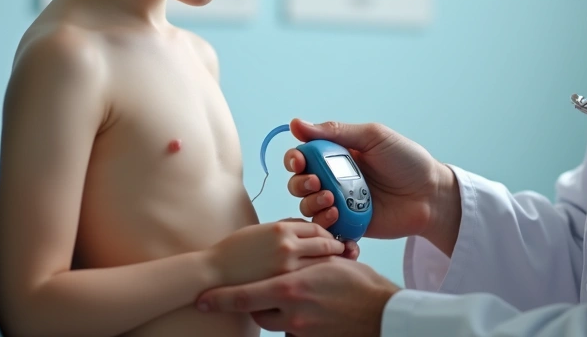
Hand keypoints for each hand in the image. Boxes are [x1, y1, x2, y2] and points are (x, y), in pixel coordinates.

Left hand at [197, 257, 399, 336]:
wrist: (384, 314)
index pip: (244, 296)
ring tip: (286, 299)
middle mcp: (291, 313)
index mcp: (291, 288)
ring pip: (273, 323)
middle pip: (256, 311)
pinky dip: (294, 321)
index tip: (202, 299)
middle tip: (258, 290)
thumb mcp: (327, 264)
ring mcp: (301, 331)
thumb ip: (301, 263)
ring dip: (274, 312)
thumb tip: (287, 257)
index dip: (220, 299)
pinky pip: (292, 333)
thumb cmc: (360, 283)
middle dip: (254, 302)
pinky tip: (308, 312)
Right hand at [208, 220, 349, 287]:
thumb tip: (302, 232)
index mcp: (281, 227)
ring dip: (334, 264)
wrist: (215, 272)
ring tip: (340, 269)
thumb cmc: (234, 252)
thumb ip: (282, 230)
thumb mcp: (260, 231)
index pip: (316, 228)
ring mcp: (287, 264)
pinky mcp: (284, 282)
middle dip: (336, 249)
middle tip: (345, 254)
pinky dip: (321, 278)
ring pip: (322, 262)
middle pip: (324, 243)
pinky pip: (310, 277)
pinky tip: (324, 283)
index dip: (327, 235)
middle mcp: (288, 243)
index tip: (332, 241)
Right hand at [283, 119, 459, 249]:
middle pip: (298, 184)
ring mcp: (341, 205)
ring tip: (334, 202)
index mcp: (337, 155)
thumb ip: (335, 132)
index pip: (303, 156)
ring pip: (308, 209)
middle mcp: (335, 180)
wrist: (431, 194)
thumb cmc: (407, 161)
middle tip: (317, 183)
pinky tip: (337, 220)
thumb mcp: (373, 137)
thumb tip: (296, 123)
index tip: (298, 160)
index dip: (294, 159)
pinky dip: (325, 230)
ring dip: (313, 205)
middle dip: (301, 184)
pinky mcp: (350, 227)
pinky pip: (327, 232)